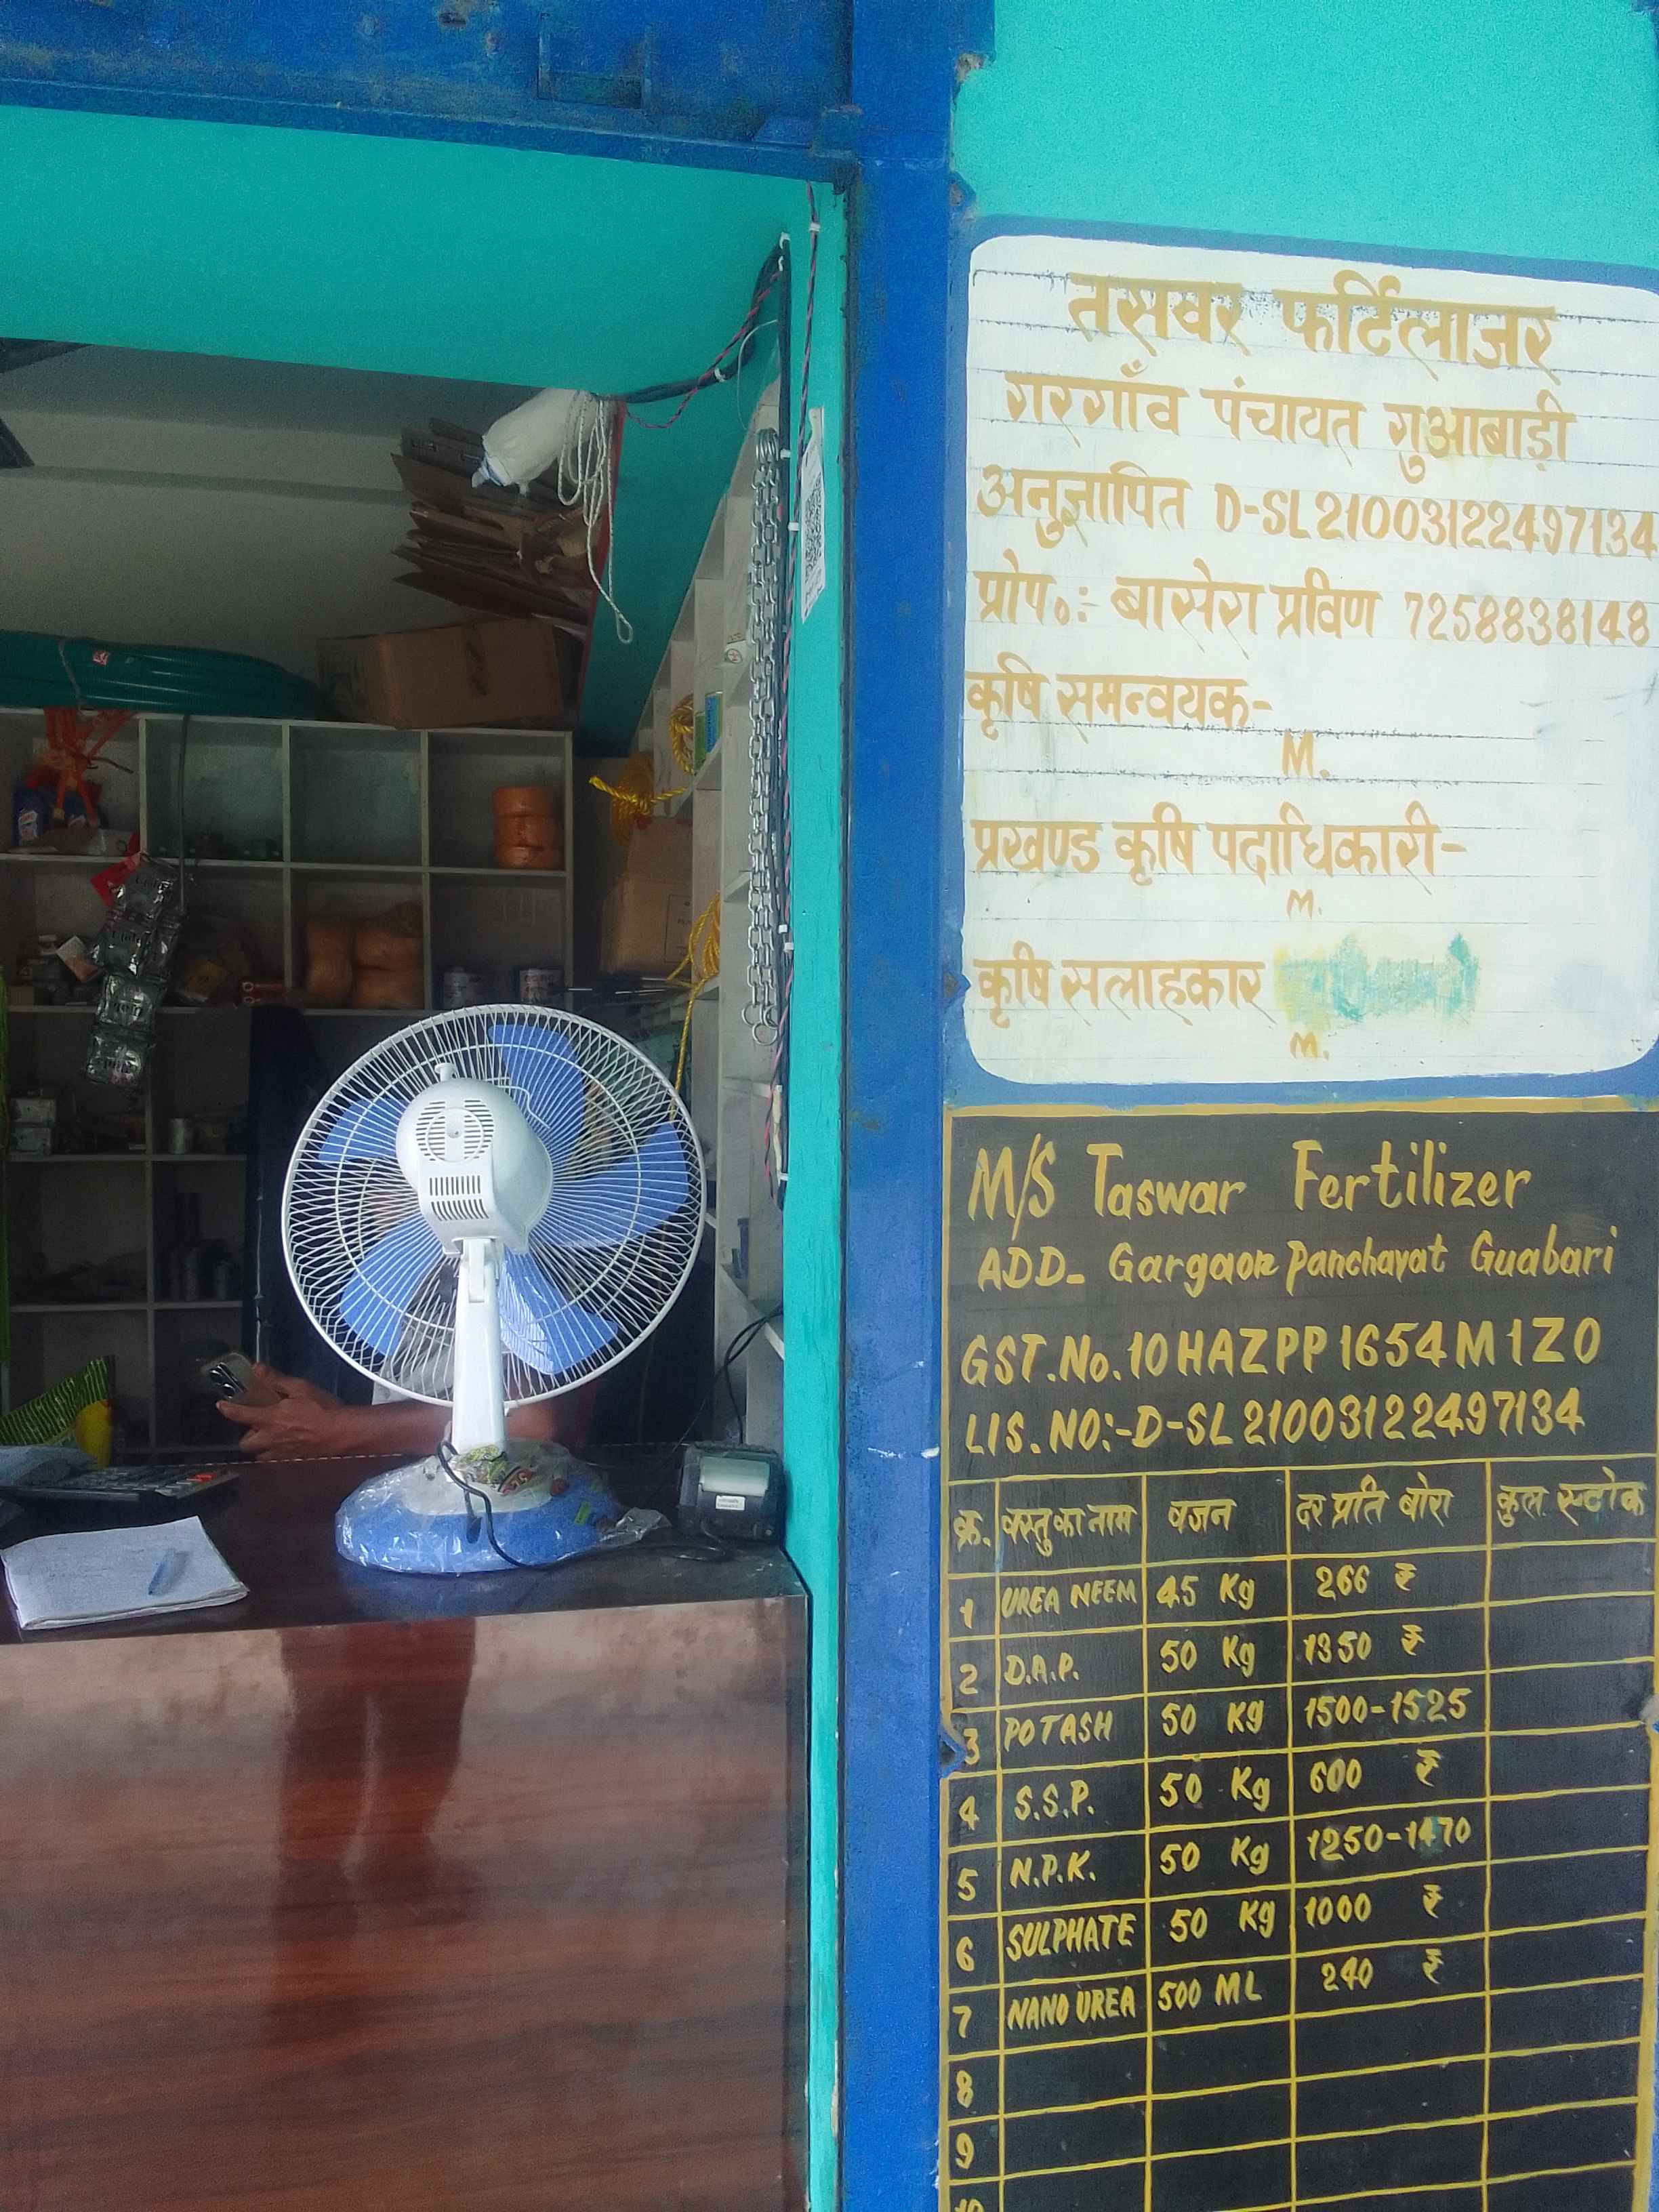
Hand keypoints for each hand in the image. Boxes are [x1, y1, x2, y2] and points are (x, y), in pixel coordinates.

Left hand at [217, 1367, 346, 1459]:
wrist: (341, 1433)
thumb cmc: (321, 1408)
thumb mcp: (300, 1388)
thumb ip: (276, 1380)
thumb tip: (256, 1369)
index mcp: (270, 1419)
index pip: (241, 1415)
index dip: (228, 1410)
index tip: (221, 1405)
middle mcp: (270, 1439)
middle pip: (245, 1444)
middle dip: (246, 1436)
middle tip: (255, 1426)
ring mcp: (280, 1453)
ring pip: (259, 1455)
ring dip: (259, 1446)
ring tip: (269, 1437)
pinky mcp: (291, 1460)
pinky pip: (274, 1460)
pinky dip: (273, 1453)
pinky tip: (284, 1445)